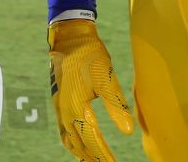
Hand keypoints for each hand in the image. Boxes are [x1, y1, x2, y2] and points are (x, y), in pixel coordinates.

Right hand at [48, 19, 134, 160]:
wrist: (70, 37)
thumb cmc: (90, 55)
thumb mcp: (107, 78)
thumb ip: (116, 105)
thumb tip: (128, 131)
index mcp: (77, 107)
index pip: (92, 140)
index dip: (103, 155)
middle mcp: (65, 112)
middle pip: (79, 144)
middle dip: (93, 157)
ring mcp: (60, 108)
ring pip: (69, 140)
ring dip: (81, 152)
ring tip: (93, 161)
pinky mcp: (59, 102)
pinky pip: (64, 130)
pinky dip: (72, 142)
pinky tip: (78, 144)